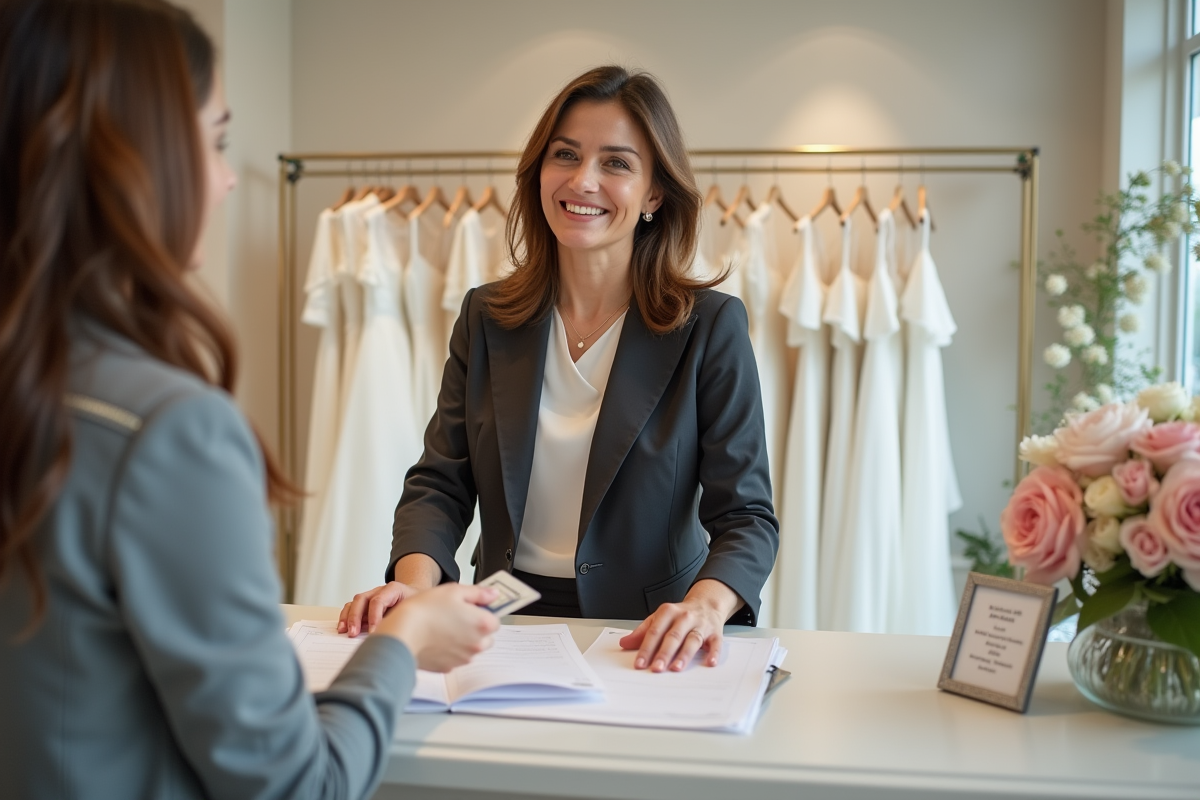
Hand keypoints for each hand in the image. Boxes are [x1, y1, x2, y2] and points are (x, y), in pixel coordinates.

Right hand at [338, 553, 442, 634]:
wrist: (415, 597)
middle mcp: (380, 591)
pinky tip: (343, 628)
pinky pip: (352, 607)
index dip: (374, 617)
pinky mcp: (366, 605)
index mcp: (394, 589)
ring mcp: (371, 596)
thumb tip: (397, 635)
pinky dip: (346, 617)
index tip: (373, 633)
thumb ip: (406, 618)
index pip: (379, 600)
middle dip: (356, 617)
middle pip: (363, 599)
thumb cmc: (416, 606)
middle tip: (354, 634)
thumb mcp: (416, 609)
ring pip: (355, 602)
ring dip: (348, 617)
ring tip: (345, 632)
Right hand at [374, 583, 500, 672]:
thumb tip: (493, 594)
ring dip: (463, 640)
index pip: (495, 619)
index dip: (483, 611)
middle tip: (456, 616)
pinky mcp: (448, 667)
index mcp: (482, 624)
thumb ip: (478, 593)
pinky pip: (455, 657)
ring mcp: (463, 659)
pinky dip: (449, 651)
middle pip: (486, 636)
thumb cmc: (425, 611)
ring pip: (470, 648)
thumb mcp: (454, 591)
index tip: (472, 607)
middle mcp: (477, 644)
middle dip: (475, 628)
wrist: (402, 633)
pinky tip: (436, 639)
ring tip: (442, 627)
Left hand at [618, 579, 741, 671]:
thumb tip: (624, 643)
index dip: (646, 648)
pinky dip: (713, 653)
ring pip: (692, 640)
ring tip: (676, 668)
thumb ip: (642, 632)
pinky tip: (710, 662)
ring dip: (684, 654)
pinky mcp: (715, 633)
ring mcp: (700, 625)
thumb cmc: (680, 615)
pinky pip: (715, 643)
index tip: (639, 663)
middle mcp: (684, 617)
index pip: (654, 632)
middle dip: (664, 653)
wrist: (706, 603)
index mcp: (668, 612)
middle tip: (656, 668)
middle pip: (673, 636)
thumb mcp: (659, 618)